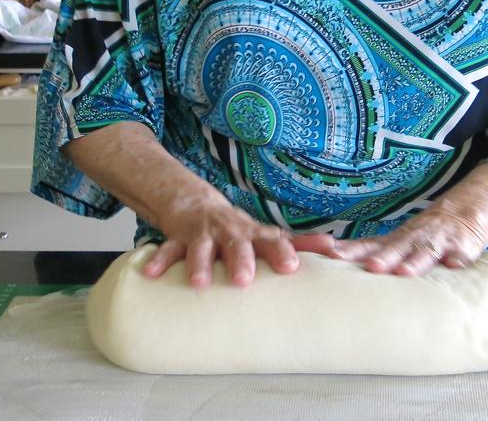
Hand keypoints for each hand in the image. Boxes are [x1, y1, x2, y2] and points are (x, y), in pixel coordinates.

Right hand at [142, 193, 336, 287]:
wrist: (196, 204)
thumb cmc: (239, 230)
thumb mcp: (267, 235)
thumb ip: (299, 243)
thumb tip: (336, 249)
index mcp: (254, 235)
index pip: (272, 242)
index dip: (282, 253)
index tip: (292, 268)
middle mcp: (230, 232)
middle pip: (238, 244)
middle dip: (241, 260)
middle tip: (244, 279)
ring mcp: (204, 234)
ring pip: (202, 247)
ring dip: (200, 263)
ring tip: (200, 282)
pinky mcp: (178, 237)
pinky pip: (167, 248)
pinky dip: (160, 260)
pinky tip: (151, 275)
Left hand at [306, 163, 487, 275]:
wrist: (468, 211)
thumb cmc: (425, 235)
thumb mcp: (400, 241)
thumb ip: (374, 253)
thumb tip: (332, 261)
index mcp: (397, 240)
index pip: (370, 244)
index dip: (353, 250)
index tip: (333, 257)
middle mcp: (415, 238)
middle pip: (396, 247)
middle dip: (383, 258)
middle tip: (370, 267)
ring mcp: (439, 242)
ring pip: (425, 251)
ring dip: (414, 261)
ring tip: (403, 272)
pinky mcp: (463, 250)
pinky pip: (460, 257)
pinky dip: (457, 262)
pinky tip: (454, 268)